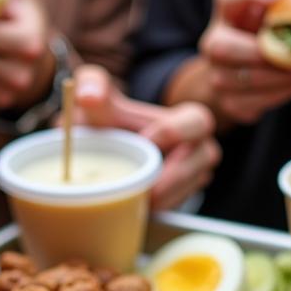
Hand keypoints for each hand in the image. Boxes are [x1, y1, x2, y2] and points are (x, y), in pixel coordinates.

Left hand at [74, 65, 220, 209]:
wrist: (100, 148)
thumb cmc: (106, 120)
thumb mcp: (96, 99)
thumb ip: (90, 84)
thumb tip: (88, 97)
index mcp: (187, 117)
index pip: (197, 121)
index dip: (174, 131)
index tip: (146, 142)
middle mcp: (199, 144)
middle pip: (202, 159)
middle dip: (174, 176)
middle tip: (146, 186)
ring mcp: (194, 171)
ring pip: (192, 186)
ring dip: (167, 196)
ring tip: (140, 199)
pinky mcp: (183, 193)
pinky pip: (179, 203)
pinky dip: (160, 206)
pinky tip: (141, 205)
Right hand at [193, 0, 290, 124]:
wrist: (245, 69)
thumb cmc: (264, 25)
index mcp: (226, 11)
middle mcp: (213, 43)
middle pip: (224, 47)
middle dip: (264, 51)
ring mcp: (217, 75)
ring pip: (244, 78)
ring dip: (280, 76)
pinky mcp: (230, 103)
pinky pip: (253, 102)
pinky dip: (281, 94)